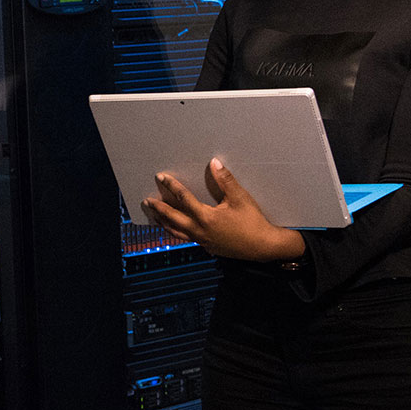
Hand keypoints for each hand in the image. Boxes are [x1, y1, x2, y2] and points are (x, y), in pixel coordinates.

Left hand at [140, 159, 307, 262]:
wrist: (263, 246)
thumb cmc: (253, 222)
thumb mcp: (240, 198)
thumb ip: (225, 180)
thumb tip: (214, 163)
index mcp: (206, 217)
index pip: (183, 198)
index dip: (171, 186)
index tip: (161, 177)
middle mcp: (200, 230)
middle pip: (173, 218)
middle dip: (159, 208)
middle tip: (147, 201)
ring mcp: (202, 240)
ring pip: (177, 232)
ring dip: (164, 223)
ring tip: (155, 217)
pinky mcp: (207, 246)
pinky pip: (187, 238)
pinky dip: (177, 232)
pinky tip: (176, 229)